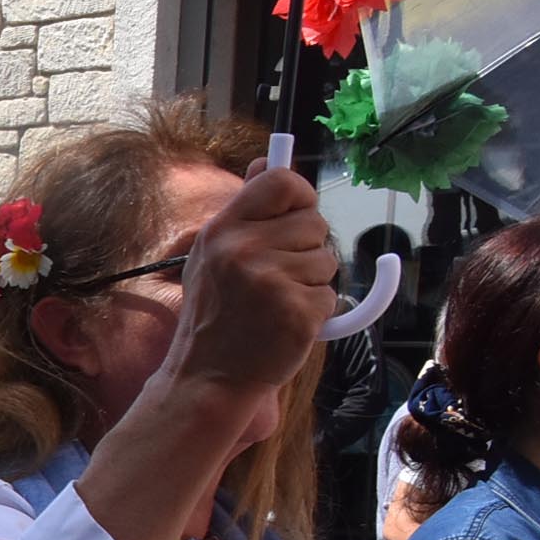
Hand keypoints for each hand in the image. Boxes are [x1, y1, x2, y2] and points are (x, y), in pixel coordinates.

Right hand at [165, 163, 338, 399]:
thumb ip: (244, 212)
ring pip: (327, 260)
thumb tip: (266, 162)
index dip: (299, 196)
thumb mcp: (212, 256)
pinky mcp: (296, 311)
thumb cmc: (215, 316)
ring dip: (311, 282)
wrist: (208, 377)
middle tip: (274, 279)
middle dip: (306, 249)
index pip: (281, 181)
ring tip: (276, 304)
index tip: (294, 216)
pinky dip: (315, 312)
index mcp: (222, 230)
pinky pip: (330, 295)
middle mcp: (243, 250)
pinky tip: (285, 324)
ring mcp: (270, 281)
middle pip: (314, 223)